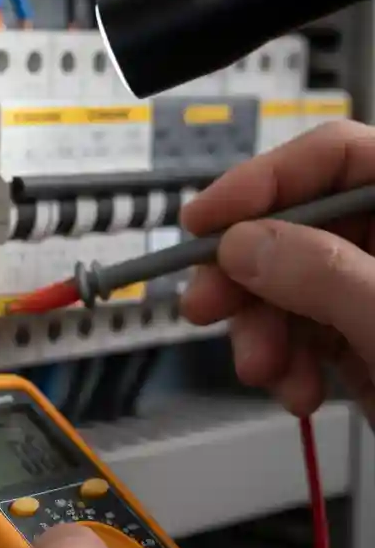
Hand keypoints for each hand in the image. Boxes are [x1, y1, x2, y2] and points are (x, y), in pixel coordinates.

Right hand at [179, 120, 374, 426]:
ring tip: (265, 368)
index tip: (206, 220)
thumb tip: (248, 242)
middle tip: (208, 304)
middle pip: (302, 226)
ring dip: (263, 329)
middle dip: (251, 273)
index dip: (265, 181)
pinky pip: (305, 335)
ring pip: (292, 286)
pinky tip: (296, 389)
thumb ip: (327, 276)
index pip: (340, 157)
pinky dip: (287, 363)